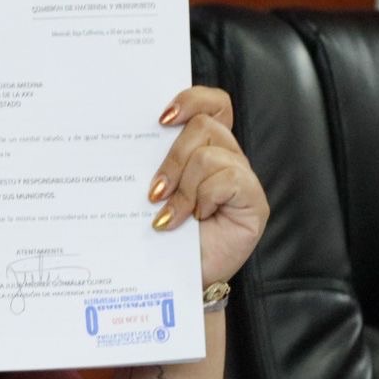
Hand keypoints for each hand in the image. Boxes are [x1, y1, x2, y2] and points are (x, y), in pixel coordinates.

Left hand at [147, 86, 268, 285]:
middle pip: (204, 126)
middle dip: (173, 158)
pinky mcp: (254, 200)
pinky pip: (229, 178)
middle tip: (155, 192)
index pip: (211, 104)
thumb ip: (151, 163)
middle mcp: (226, 158)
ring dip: (184, 187)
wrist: (174, 279)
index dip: (191, 99)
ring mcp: (242, 179)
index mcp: (202, 149)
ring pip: (210, 154)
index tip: (160, 118)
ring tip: (171, 215)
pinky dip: (204, 198)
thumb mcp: (153, 193)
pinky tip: (196, 219)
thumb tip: (125, 136)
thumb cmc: (163, 237)